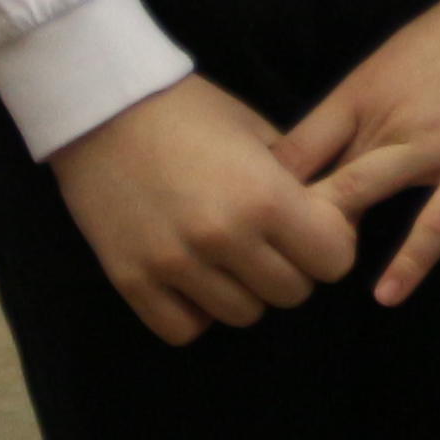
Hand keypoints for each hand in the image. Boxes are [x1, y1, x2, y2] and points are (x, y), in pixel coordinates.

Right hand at [49, 74, 358, 343]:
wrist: (104, 110)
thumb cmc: (192, 112)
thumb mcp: (261, 133)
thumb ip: (300, 181)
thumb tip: (335, 219)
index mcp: (265, 197)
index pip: (334, 260)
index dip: (331, 245)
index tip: (315, 229)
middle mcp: (223, 238)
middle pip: (292, 292)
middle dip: (293, 269)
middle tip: (274, 242)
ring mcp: (174, 265)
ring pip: (242, 315)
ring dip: (247, 291)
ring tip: (232, 257)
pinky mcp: (131, 281)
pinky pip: (184, 328)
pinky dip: (197, 311)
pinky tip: (196, 279)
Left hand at [274, 0, 439, 306]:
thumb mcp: (390, 59)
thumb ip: (355, 106)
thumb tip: (311, 151)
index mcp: (359, 93)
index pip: (291, 150)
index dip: (259, 190)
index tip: (245, 221)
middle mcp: (384, 121)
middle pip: (316, 177)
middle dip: (285, 218)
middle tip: (266, 256)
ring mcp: (432, 146)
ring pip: (361, 194)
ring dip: (331, 233)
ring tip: (309, 273)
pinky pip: (439, 220)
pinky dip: (411, 260)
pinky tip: (388, 294)